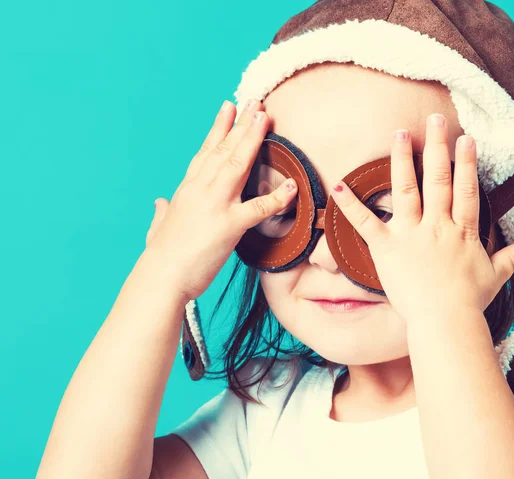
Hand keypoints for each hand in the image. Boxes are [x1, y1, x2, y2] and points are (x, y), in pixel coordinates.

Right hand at [144, 99, 297, 301]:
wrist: (161, 277)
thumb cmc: (160, 256)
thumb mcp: (159, 227)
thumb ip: (162, 212)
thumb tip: (159, 203)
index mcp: (187, 189)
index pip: (205, 152)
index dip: (218, 128)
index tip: (228, 108)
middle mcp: (201, 189)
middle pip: (223, 149)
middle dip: (240, 124)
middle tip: (255, 102)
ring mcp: (215, 204)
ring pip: (237, 163)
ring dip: (252, 138)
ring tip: (265, 117)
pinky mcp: (229, 225)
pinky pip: (258, 208)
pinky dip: (277, 196)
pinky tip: (291, 184)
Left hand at [330, 113, 513, 321]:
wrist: (444, 320)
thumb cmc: (468, 302)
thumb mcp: (493, 277)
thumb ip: (509, 259)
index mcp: (461, 230)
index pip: (465, 189)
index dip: (466, 162)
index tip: (465, 139)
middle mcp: (436, 225)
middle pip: (438, 179)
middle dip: (437, 146)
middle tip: (435, 119)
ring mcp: (410, 233)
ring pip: (406, 189)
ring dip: (402, 160)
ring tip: (399, 133)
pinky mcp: (386, 247)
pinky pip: (366, 223)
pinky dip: (350, 206)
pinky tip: (338, 186)